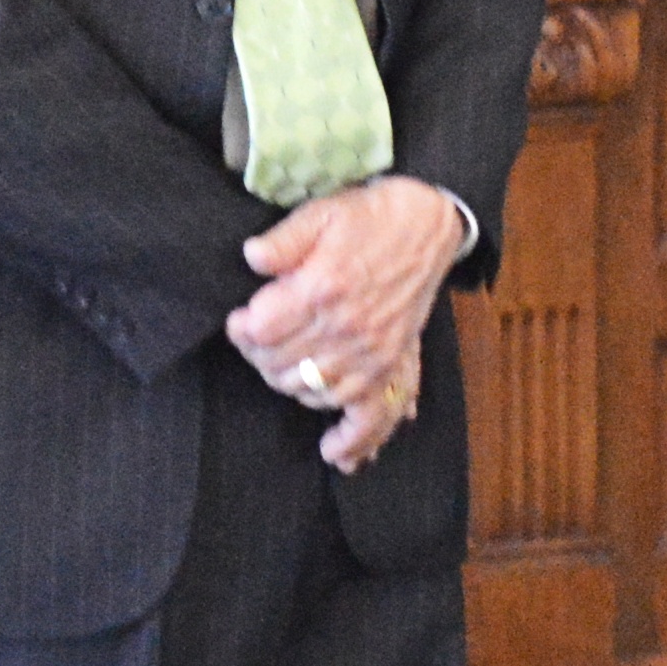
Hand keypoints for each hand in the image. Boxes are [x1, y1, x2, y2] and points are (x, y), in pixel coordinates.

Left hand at [231, 175, 471, 474]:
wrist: (426, 224)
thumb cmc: (369, 217)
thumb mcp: (320, 214)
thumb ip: (283, 240)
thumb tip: (251, 258)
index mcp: (323, 288)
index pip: (261, 330)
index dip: (242, 328)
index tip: (241, 320)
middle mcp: (346, 329)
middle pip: (280, 365)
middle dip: (259, 355)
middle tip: (258, 339)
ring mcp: (371, 353)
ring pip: (312, 392)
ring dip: (289, 384)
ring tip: (283, 364)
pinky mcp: (392, 366)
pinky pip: (372, 417)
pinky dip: (352, 440)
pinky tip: (333, 451)